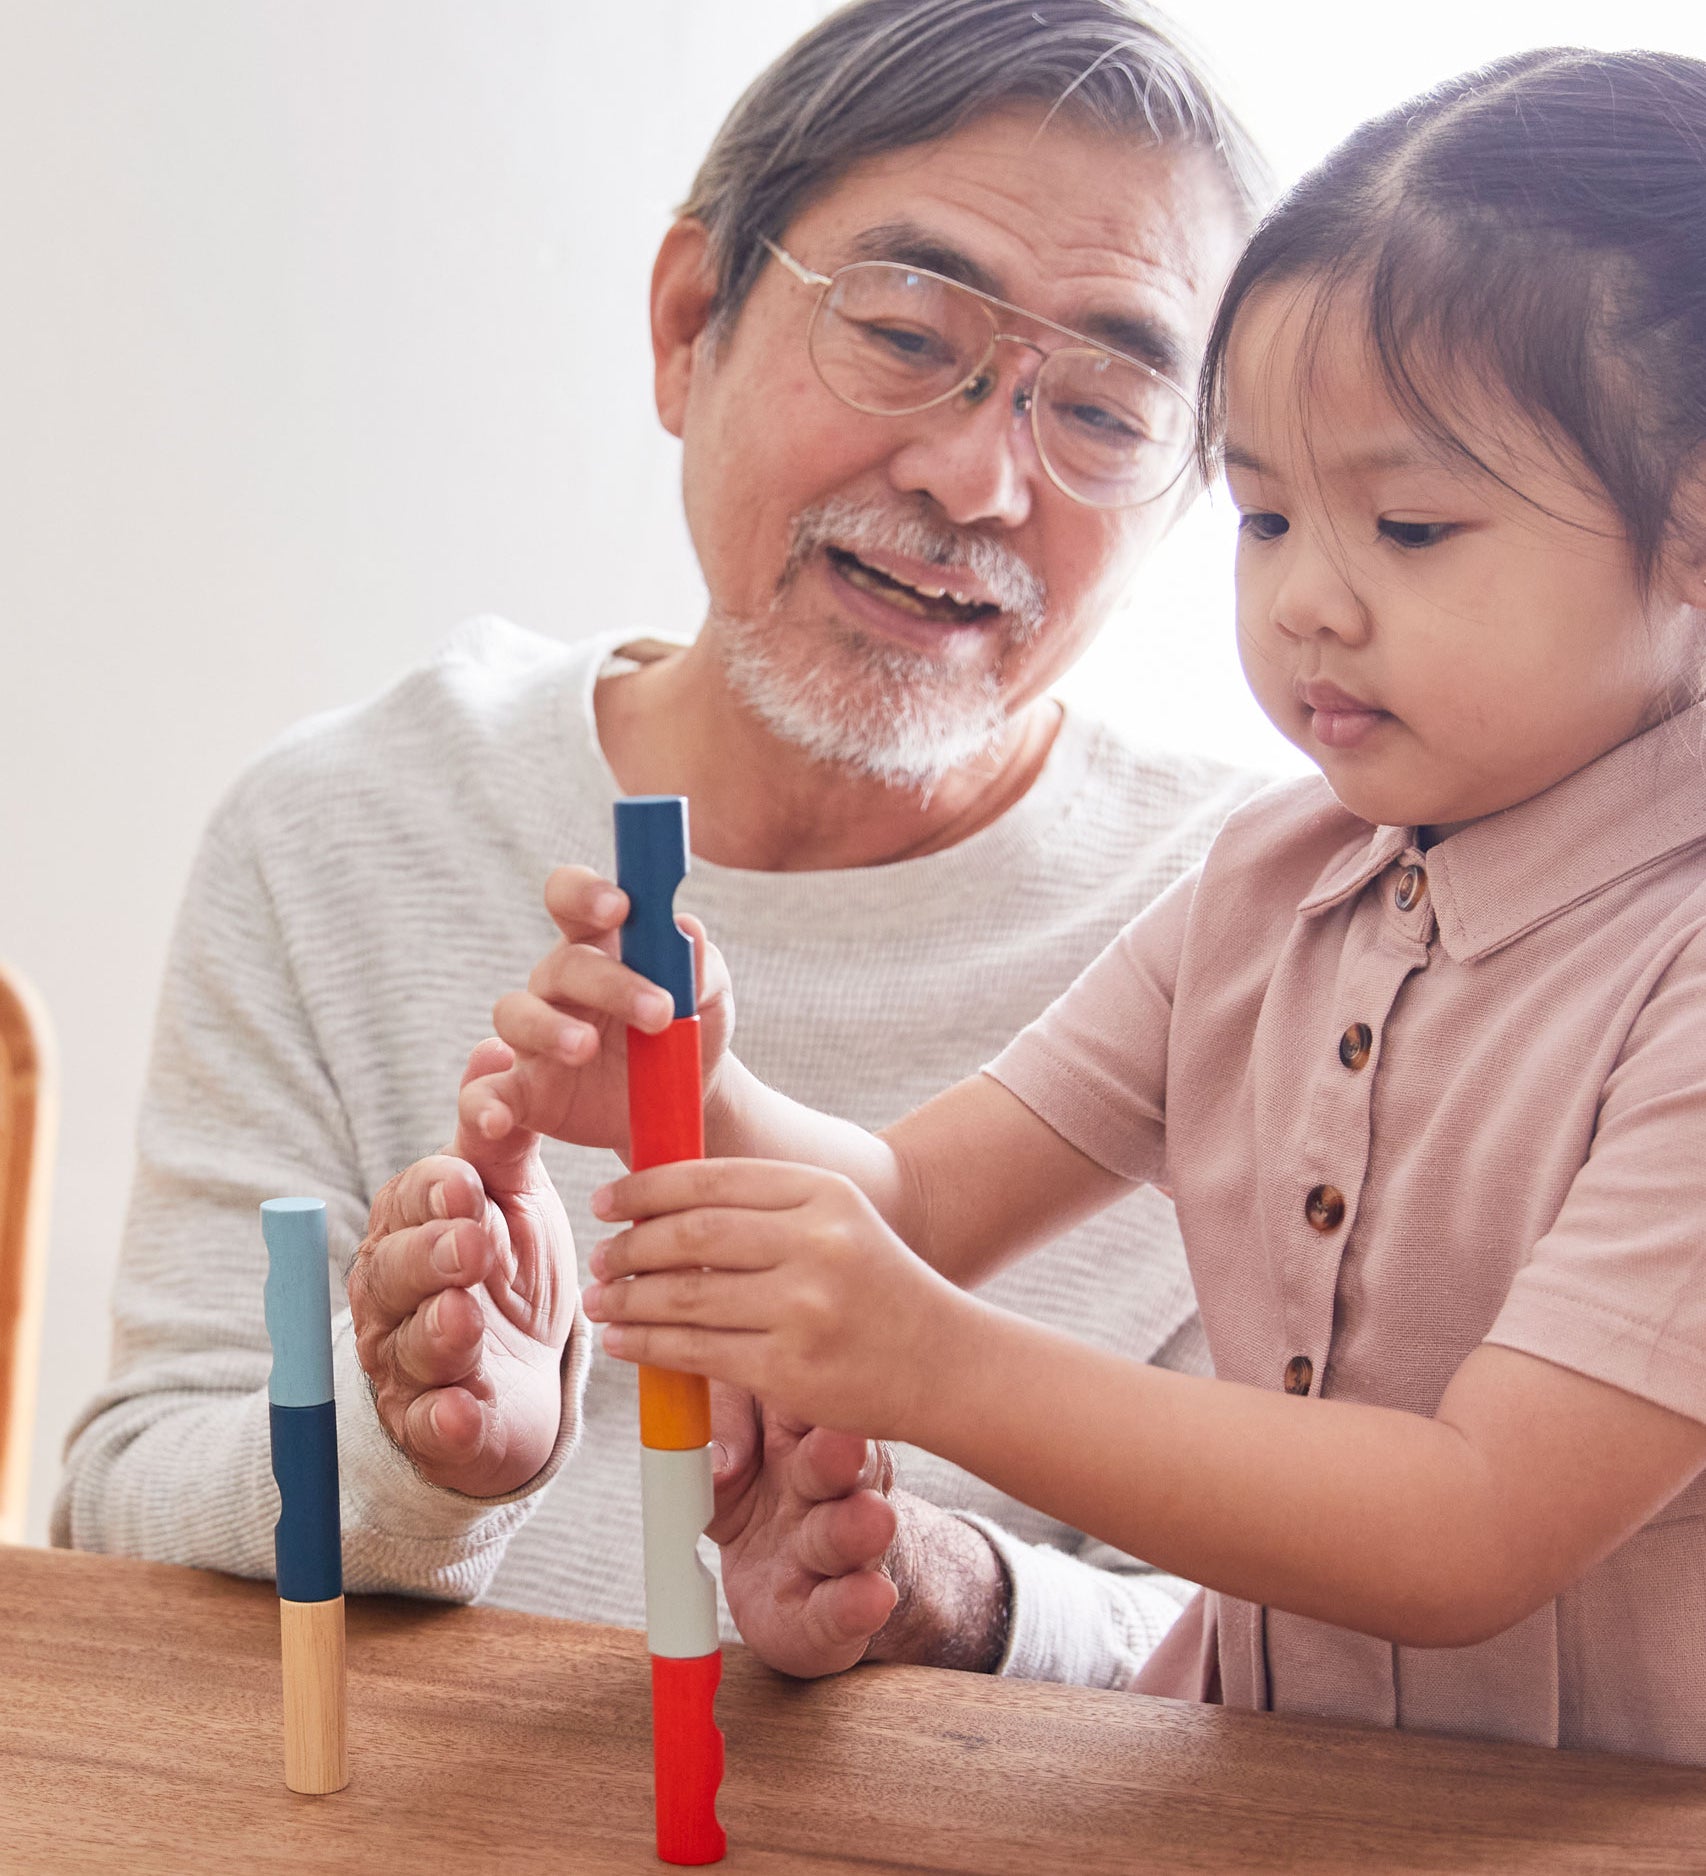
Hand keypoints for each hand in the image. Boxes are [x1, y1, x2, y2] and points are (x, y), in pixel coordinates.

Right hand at [349, 1039, 576, 1496]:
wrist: (524, 1377)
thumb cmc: (507, 1272)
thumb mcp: (512, 1198)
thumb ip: (500, 1136)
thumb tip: (496, 1048)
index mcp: (410, 1229)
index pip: (410, 1204)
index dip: (436, 1194)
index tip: (468, 1182)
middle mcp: (393, 1296)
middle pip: (396, 1275)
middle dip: (431, 1258)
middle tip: (472, 1244)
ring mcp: (407, 1364)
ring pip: (410, 1346)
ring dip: (438, 1332)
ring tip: (465, 1320)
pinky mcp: (435, 1429)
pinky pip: (432, 1426)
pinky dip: (447, 1421)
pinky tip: (466, 1412)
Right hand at [459, 864, 733, 1155]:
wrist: (682, 1102)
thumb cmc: (690, 1028)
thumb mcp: (709, 998)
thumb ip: (701, 966)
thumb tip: (687, 929)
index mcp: (599, 944)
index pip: (571, 897)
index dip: (584, 894)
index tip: (618, 907)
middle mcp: (558, 983)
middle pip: (562, 965)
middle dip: (610, 983)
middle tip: (660, 1013)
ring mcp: (534, 1035)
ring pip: (517, 1015)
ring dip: (550, 1029)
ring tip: (586, 1048)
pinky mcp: (524, 1092)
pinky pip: (486, 1094)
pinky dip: (484, 1106)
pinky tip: (496, 1120)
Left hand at [582, 1159, 971, 1439]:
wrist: (945, 1362)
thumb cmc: (876, 1288)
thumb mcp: (837, 1222)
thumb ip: (764, 1209)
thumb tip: (659, 1205)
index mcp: (824, 1193)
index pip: (713, 1178)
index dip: (647, 1187)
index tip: (608, 1201)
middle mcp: (816, 1242)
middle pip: (693, 1233)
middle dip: (630, 1244)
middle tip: (601, 1254)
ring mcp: (804, 1307)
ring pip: (686, 1294)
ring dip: (628, 1297)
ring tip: (601, 1300)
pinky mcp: (790, 1368)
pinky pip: (696, 1351)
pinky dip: (647, 1344)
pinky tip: (624, 1341)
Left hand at [709, 1385, 898, 1676]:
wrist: (792, 1569)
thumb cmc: (760, 1480)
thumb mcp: (730, 1438)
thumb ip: (722, 1425)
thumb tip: (719, 1463)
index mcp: (800, 1428)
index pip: (803, 1398)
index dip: (801, 1391)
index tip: (797, 1379)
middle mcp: (831, 1481)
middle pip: (838, 1463)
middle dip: (838, 1456)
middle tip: (844, 1444)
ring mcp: (839, 1547)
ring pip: (848, 1534)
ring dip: (855, 1528)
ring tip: (871, 1521)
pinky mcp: (833, 1613)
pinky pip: (843, 1607)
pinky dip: (855, 1603)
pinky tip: (871, 1596)